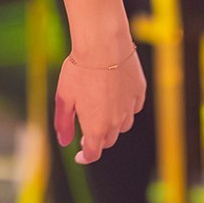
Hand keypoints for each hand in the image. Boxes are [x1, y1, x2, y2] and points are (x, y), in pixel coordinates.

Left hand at [55, 47, 145, 165]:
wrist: (103, 45)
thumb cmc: (79, 70)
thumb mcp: (64, 98)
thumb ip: (64, 123)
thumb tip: (64, 142)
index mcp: (96, 127)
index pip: (93, 153)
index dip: (85, 157)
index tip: (79, 155)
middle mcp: (116, 122)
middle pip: (108, 140)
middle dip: (97, 139)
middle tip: (87, 131)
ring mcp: (130, 107)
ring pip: (123, 125)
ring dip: (112, 125)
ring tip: (101, 112)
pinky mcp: (139, 92)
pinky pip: (133, 107)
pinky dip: (125, 108)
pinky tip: (116, 98)